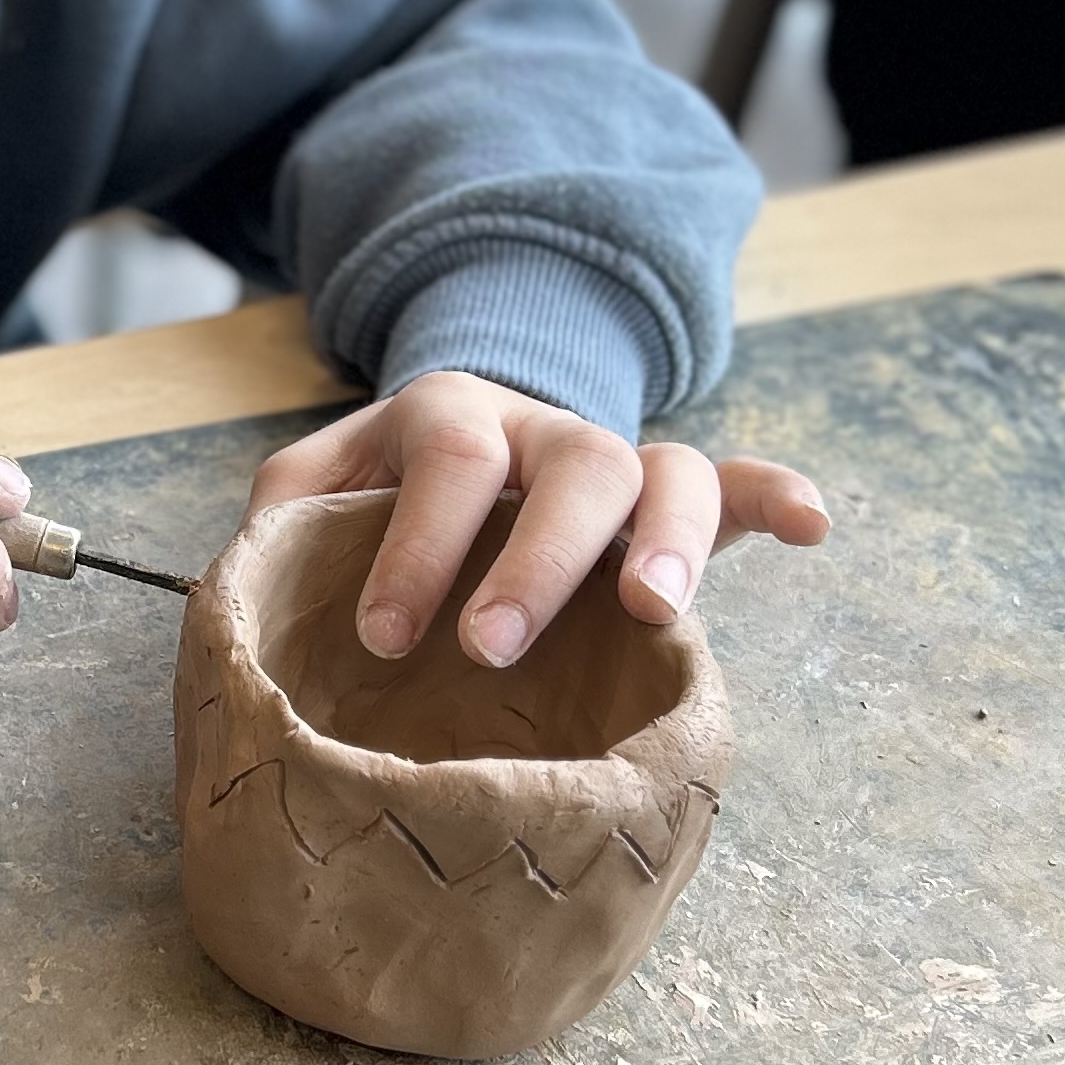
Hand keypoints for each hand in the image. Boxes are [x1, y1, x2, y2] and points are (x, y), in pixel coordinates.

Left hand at [247, 371, 826, 669]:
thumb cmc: (378, 499)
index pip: (447, 461)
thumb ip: (280, 524)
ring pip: (664, 473)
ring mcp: (615, 463)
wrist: (455, 447)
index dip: (417, 544)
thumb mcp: (314, 489)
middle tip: (493, 646)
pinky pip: (737, 484)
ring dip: (669, 539)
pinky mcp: (673, 502)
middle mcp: (544, 431)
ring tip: (658, 611)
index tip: (386, 636)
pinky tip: (815, 525)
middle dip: (537, 560)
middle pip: (570, 467)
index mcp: (449, 418)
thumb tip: (250, 584)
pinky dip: (776, 497)